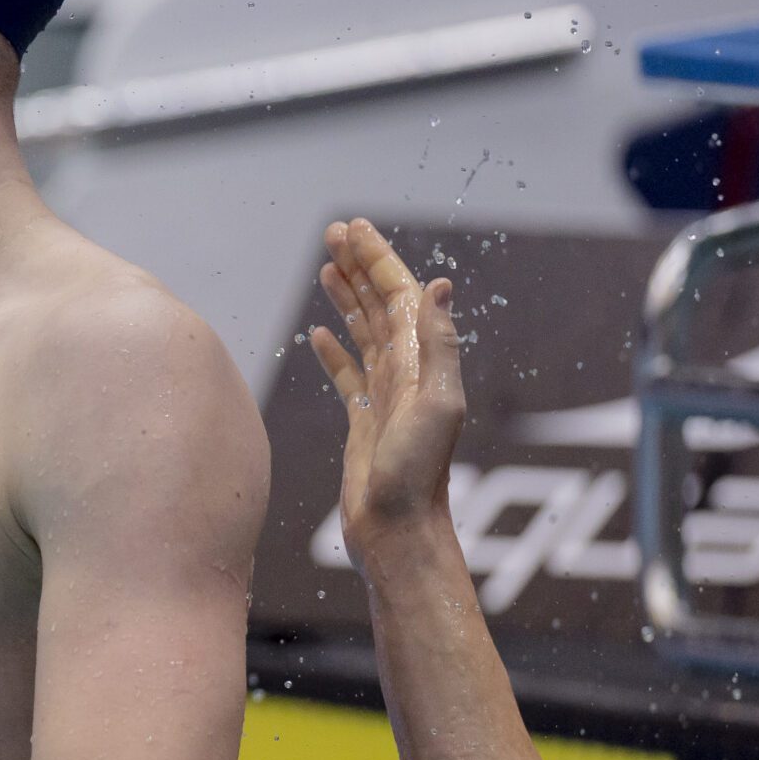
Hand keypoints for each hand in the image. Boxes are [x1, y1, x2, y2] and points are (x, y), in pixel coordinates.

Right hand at [308, 218, 465, 565]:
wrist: (396, 530)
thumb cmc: (417, 475)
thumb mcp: (436, 404)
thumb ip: (439, 345)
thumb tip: (439, 286)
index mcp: (421, 361)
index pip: (398, 295)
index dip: (377, 260)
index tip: (353, 229)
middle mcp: (405, 372)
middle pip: (379, 305)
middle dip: (359, 266)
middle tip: (334, 233)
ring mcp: (384, 394)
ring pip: (363, 332)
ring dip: (346, 299)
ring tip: (326, 268)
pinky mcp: (363, 420)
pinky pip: (347, 374)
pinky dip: (334, 350)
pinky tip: (319, 334)